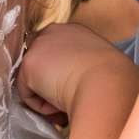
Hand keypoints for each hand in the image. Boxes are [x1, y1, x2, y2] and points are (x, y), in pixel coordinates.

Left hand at [18, 21, 133, 121]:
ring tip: (67, 105)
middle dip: (48, 86)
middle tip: (66, 103)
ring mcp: (38, 46)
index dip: (60, 76)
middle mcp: (53, 32)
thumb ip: (80, 67)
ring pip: (34, 82)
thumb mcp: (97, 66)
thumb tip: (70, 86)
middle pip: (39, 66)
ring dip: (47, 98)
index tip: (75, 90)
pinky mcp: (28, 64)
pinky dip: (42, 107)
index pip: (55, 54)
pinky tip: (59, 105)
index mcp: (73, 31)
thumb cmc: (111, 82)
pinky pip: (28, 95)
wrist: (107, 85)